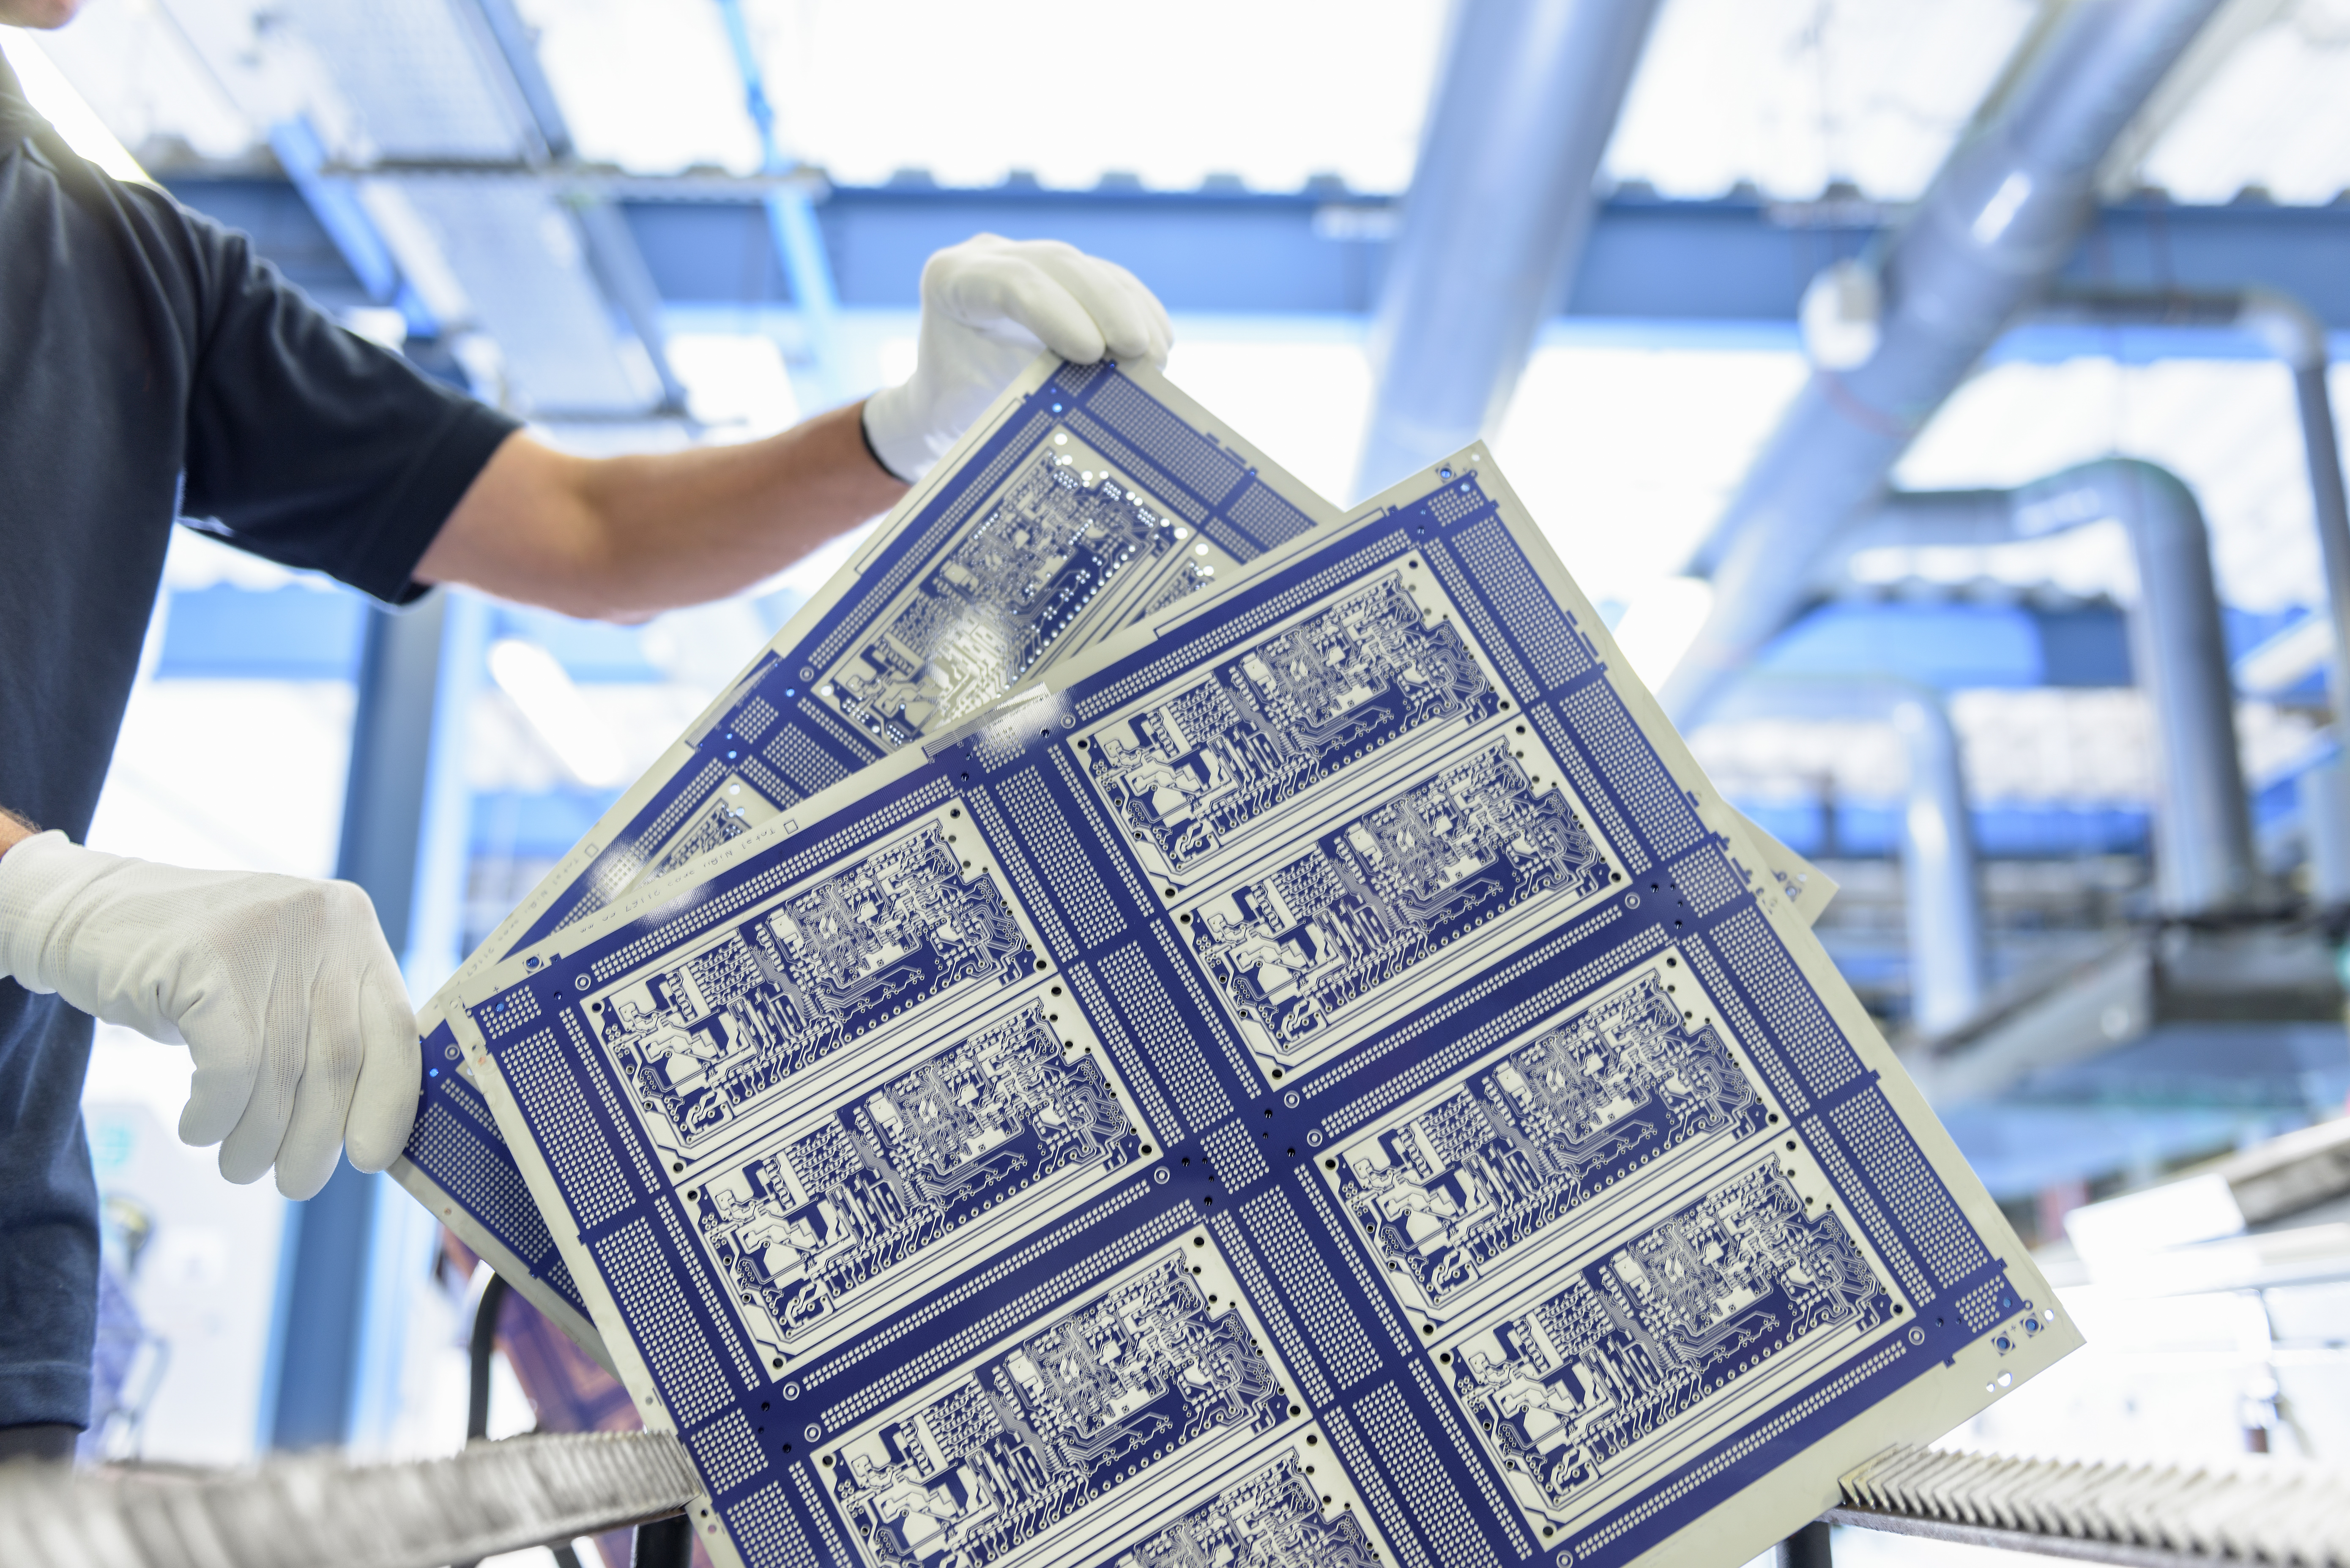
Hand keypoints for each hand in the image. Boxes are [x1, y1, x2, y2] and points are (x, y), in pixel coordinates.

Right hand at [0, 832, 419, 1197]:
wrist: (91, 914)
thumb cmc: (199, 972)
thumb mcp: (281, 981)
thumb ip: (328, 1030)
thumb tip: (369, 1132)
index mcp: (354, 927)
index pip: (396, 1029)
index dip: (391, 1102)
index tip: (370, 1157)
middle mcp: (322, 922)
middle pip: (338, 1061)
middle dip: (316, 1138)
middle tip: (295, 1182)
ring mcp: (263, 934)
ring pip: (279, 1072)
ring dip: (259, 1139)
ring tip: (240, 1164)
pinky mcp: (203, 959)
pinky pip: (229, 1068)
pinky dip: (216, 1115)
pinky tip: (200, 1127)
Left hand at [862, 234, 1173, 481]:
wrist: (948, 398)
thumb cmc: (959, 406)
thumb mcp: (981, 401)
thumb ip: (1031, 390)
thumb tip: (1097, 399)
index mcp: (951, 278)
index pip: (1010, 281)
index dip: (1056, 311)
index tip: (1092, 352)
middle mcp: (989, 255)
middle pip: (1060, 264)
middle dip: (1108, 307)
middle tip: (1140, 353)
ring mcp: (1029, 256)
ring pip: (1092, 269)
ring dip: (1132, 312)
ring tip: (1156, 358)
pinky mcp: (1063, 271)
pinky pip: (1110, 279)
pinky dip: (1138, 311)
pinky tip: (1159, 342)